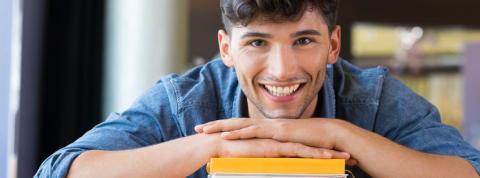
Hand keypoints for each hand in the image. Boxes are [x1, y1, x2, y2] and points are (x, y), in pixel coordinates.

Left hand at [198, 119, 357, 164]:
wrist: (330, 136)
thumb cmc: (313, 142)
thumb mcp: (290, 147)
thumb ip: (278, 149)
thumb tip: (270, 155)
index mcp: (268, 128)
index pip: (242, 127)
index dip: (225, 128)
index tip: (210, 130)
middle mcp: (266, 124)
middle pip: (236, 123)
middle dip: (216, 125)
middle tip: (199, 127)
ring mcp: (271, 126)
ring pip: (241, 125)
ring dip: (221, 127)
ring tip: (205, 130)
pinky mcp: (276, 132)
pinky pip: (254, 132)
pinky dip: (238, 133)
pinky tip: (225, 135)